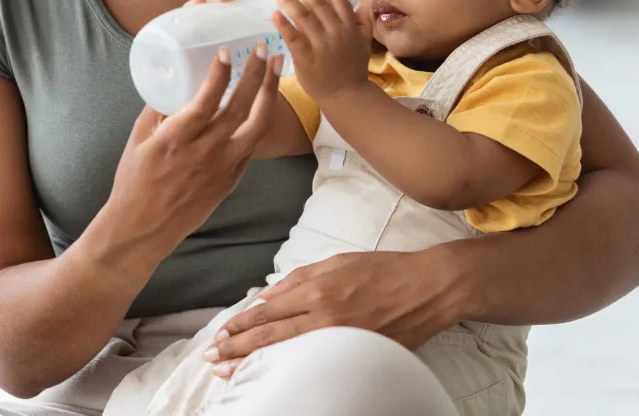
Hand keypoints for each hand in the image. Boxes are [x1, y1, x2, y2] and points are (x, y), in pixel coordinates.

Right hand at [100, 43, 280, 275]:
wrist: (143, 230)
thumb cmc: (134, 182)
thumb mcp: (138, 140)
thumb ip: (158, 109)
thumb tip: (174, 78)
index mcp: (174, 141)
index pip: (204, 103)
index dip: (218, 77)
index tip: (227, 52)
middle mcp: (203, 154)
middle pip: (238, 109)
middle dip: (256, 75)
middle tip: (264, 49)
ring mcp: (222, 168)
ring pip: (257, 127)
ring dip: (270, 94)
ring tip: (277, 68)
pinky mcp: (232, 179)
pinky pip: (252, 145)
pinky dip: (260, 119)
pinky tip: (264, 99)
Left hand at [202, 249, 465, 376]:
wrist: (426, 288)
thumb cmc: (383, 269)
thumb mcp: (339, 261)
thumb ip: (300, 277)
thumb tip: (269, 294)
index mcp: (319, 289)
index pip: (269, 311)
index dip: (242, 324)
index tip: (221, 333)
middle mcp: (325, 316)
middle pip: (271, 336)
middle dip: (237, 348)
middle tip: (212, 358)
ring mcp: (339, 340)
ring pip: (286, 355)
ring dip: (253, 363)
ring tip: (227, 372)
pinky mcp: (355, 355)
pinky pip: (313, 365)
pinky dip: (288, 371)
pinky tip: (271, 376)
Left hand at [272, 0, 369, 102]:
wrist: (345, 94)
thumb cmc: (354, 69)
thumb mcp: (364, 44)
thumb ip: (363, 23)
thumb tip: (359, 4)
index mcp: (350, 27)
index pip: (339, 2)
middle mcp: (335, 32)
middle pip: (318, 6)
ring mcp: (320, 44)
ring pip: (303, 18)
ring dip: (290, 2)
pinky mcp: (305, 57)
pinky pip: (292, 37)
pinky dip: (283, 24)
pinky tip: (274, 15)